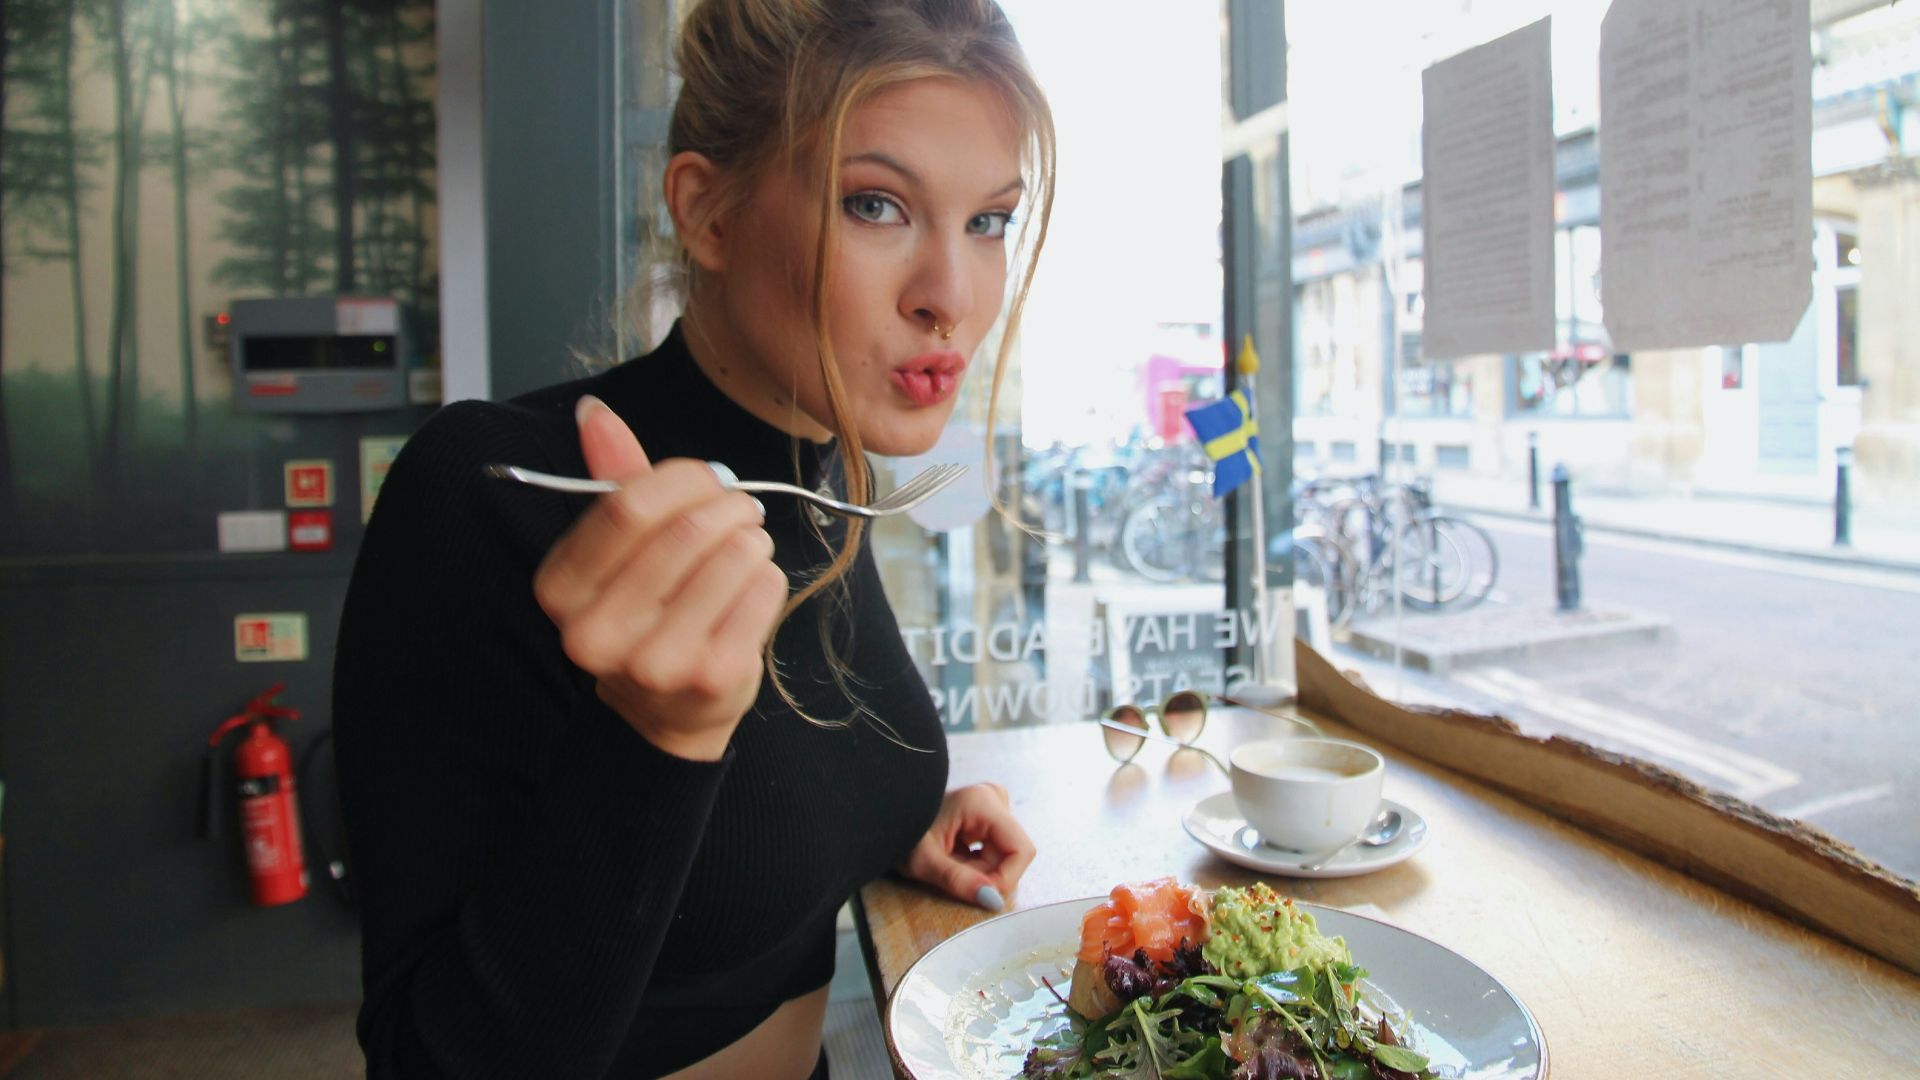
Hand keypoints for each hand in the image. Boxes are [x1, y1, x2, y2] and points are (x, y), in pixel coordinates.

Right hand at [533, 395, 788, 760]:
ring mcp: (655, 662)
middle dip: (728, 505)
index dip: (682, 479)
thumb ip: (611, 478)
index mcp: (560, 590)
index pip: (627, 508)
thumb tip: (593, 410)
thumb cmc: (643, 611)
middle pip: (686, 531)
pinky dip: (767, 576)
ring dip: (751, 538)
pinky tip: (749, 590)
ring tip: (745, 547)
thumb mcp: (615, 550)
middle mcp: (597, 633)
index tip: (708, 478)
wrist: (664, 711)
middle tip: (741, 507)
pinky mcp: (711, 677)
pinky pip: (764, 590)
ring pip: (733, 556)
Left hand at [899, 783, 1036, 911]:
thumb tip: (993, 901)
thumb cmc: (899, 833)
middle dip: (986, 874)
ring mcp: (992, 804)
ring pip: (1004, 854)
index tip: (979, 893)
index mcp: (983, 802)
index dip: (1006, 879)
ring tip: (949, 864)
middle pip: (1011, 854)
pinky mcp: (988, 814)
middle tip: (951, 873)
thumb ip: (958, 881)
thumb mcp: (923, 862)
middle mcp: (993, 797)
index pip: (1021, 850)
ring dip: (980, 870)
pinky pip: (996, 849)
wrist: (884, 816)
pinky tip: (954, 856)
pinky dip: (977, 863)